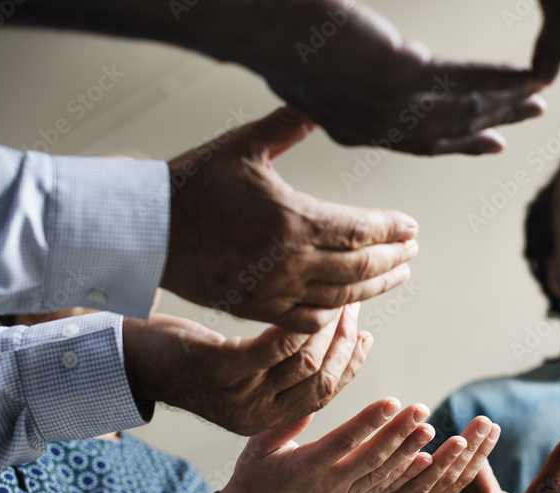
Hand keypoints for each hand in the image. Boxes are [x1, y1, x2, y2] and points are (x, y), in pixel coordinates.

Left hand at [122, 304, 365, 434]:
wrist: (126, 360)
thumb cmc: (184, 357)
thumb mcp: (235, 372)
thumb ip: (274, 371)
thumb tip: (326, 345)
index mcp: (262, 419)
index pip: (324, 395)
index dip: (350, 364)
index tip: (365, 334)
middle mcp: (253, 414)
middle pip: (321, 382)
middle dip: (346, 343)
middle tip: (355, 305)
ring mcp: (237, 394)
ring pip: (305, 364)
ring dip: (327, 328)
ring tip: (335, 296)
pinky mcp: (222, 370)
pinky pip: (276, 347)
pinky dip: (298, 323)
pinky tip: (306, 299)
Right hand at [163, 106, 418, 333]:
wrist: (146, 230)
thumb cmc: (194, 183)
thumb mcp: (243, 146)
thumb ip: (287, 126)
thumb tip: (318, 105)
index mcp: (294, 219)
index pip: (362, 229)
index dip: (393, 229)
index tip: (412, 227)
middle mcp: (291, 260)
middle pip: (361, 267)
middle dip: (393, 259)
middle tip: (413, 251)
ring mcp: (275, 290)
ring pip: (342, 297)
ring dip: (375, 288)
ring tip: (397, 276)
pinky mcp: (257, 308)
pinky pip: (308, 321)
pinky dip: (334, 314)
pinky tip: (348, 305)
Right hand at [217, 398, 441, 492]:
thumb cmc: (253, 473)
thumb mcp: (259, 445)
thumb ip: (285, 422)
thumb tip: (312, 396)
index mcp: (306, 467)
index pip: (344, 440)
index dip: (370, 421)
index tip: (393, 401)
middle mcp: (328, 485)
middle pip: (372, 457)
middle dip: (399, 432)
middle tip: (421, 409)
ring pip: (382, 474)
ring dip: (408, 452)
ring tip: (428, 429)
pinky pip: (382, 489)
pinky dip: (404, 474)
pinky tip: (423, 459)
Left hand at [230, 0, 543, 154]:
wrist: (268, 30)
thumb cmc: (279, 42)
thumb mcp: (303, 72)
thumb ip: (332, 80)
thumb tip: (346, 63)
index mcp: (356, 128)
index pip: (419, 140)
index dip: (458, 142)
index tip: (487, 141)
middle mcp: (380, 127)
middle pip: (449, 130)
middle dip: (493, 123)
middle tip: (530, 116)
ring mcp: (393, 106)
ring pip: (463, 109)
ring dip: (506, 102)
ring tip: (539, 97)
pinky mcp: (404, 78)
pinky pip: (465, 81)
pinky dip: (499, 79)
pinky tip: (525, 77)